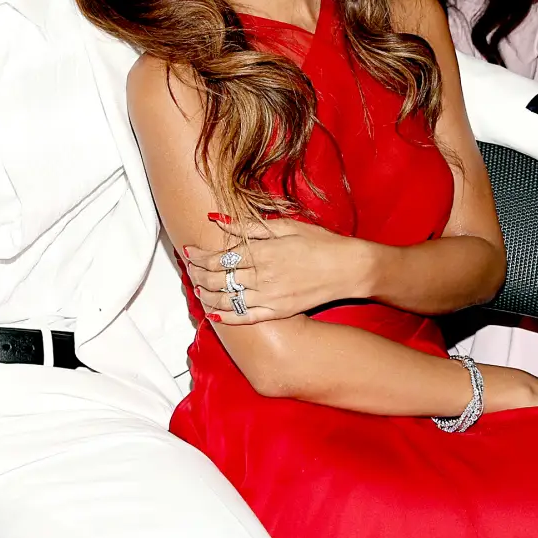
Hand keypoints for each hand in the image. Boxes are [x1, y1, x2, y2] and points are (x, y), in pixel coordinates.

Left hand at [183, 214, 373, 324]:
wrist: (349, 269)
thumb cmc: (319, 242)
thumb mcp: (284, 226)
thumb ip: (249, 227)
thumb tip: (217, 219)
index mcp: (263, 251)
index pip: (220, 257)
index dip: (200, 256)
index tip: (188, 252)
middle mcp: (263, 276)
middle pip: (219, 278)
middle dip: (198, 274)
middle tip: (188, 270)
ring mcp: (270, 296)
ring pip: (228, 298)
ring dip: (208, 295)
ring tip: (197, 289)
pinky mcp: (279, 311)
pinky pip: (247, 317)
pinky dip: (228, 317)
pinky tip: (214, 314)